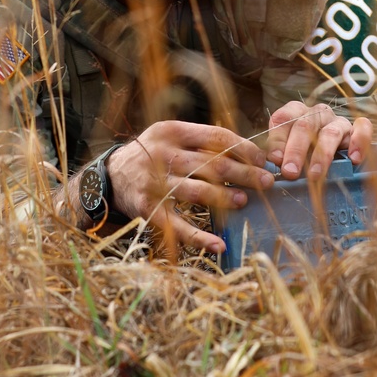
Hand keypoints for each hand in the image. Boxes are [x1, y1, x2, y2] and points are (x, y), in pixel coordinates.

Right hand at [107, 121, 272, 255]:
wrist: (110, 176)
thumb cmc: (151, 154)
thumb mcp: (170, 136)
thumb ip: (201, 141)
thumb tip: (247, 153)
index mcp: (172, 131)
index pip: (216, 136)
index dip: (244, 148)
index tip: (263, 159)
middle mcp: (162, 154)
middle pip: (211, 164)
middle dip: (244, 173)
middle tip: (266, 182)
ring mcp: (153, 182)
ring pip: (197, 191)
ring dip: (224, 198)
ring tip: (244, 201)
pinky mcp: (147, 208)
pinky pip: (177, 225)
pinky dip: (199, 237)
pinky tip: (219, 245)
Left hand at [266, 102, 374, 180]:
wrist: (338, 154)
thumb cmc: (306, 154)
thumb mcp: (289, 152)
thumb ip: (280, 154)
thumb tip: (272, 164)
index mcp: (296, 113)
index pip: (283, 119)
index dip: (278, 139)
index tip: (274, 160)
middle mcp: (317, 114)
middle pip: (305, 126)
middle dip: (296, 151)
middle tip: (290, 172)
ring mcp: (338, 121)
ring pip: (330, 132)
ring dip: (322, 154)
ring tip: (315, 174)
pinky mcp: (357, 130)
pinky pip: (362, 129)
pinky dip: (359, 142)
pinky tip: (353, 159)